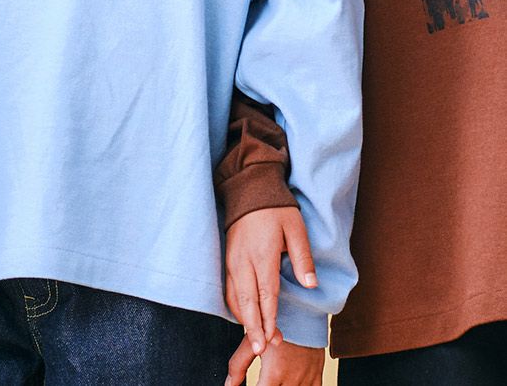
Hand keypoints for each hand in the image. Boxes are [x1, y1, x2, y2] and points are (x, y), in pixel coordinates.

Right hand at [225, 206, 316, 356]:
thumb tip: (311, 285)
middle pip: (247, 301)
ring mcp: (233, 260)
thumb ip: (302, 258)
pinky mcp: (228, 258)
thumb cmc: (275, 208)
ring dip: (244, 319)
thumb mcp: (295, 228)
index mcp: (262, 254)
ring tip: (255, 339)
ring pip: (235, 297)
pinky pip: (230, 288)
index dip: (269, 319)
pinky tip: (244, 317)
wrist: (248, 189)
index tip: (272, 339)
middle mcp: (243, 260)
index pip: (265, 294)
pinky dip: (237, 306)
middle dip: (253, 327)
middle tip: (260, 350)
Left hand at [225, 334, 323, 385]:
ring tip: (276, 381)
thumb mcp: (251, 342)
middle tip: (264, 380)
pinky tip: (291, 383)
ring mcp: (305, 380)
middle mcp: (291, 380)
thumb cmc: (273, 325)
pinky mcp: (316, 377)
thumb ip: (238, 365)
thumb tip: (229, 384)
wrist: (300, 312)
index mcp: (274, 373)